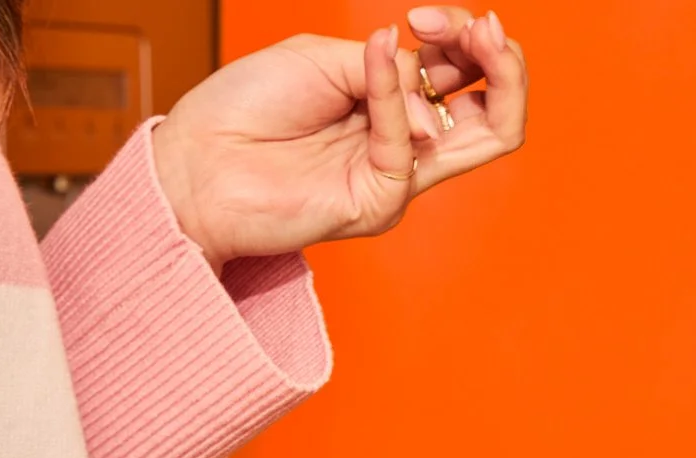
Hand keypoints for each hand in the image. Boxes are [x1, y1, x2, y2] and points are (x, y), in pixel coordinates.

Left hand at [151, 7, 526, 269]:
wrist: (193, 161)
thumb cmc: (244, 109)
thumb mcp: (322, 58)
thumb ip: (386, 68)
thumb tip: (432, 105)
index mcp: (395, 104)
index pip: (463, 76)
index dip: (466, 39)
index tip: (428, 15)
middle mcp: (408, 141)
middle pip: (495, 110)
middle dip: (502, 60)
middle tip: (483, 28)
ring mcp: (400, 175)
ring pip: (491, 139)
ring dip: (499, 80)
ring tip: (479, 36)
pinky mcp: (381, 201)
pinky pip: (407, 145)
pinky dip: (394, 91)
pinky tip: (376, 51)